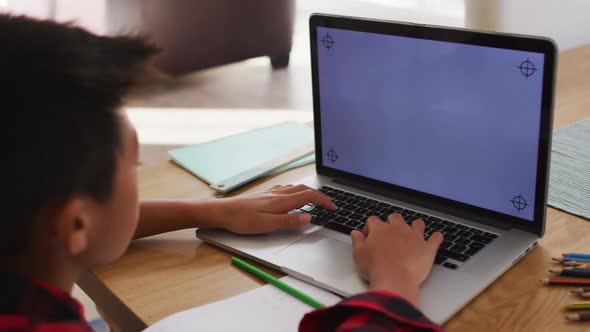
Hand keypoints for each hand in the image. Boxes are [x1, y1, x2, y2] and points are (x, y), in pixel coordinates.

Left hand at [211, 185, 336, 233]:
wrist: (223, 211)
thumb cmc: (242, 220)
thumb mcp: (267, 225)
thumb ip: (289, 222)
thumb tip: (309, 219)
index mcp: (282, 201)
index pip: (309, 197)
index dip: (324, 201)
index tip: (333, 208)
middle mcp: (278, 194)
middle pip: (305, 190)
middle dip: (320, 196)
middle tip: (329, 205)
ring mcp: (271, 193)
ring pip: (296, 188)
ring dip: (309, 192)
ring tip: (316, 200)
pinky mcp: (265, 194)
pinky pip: (287, 189)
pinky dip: (297, 191)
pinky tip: (292, 196)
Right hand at [351, 214, 442, 306]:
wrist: (394, 279)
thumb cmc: (375, 268)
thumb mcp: (358, 254)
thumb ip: (357, 241)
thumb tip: (355, 233)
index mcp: (380, 229)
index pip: (373, 220)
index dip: (370, 227)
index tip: (369, 236)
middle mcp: (398, 228)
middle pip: (395, 217)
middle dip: (392, 222)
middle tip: (390, 233)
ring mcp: (414, 236)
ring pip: (417, 223)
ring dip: (415, 226)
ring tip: (414, 232)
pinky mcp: (427, 248)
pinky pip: (435, 238)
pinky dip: (437, 237)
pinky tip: (437, 237)